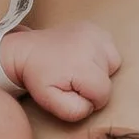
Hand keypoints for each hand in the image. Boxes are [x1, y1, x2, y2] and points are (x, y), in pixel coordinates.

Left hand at [1, 21, 120, 121]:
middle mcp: (93, 44)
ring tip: (77, 67)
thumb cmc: (37, 77)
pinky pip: (109, 48)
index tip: (73, 92)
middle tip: (72, 78)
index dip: (91, 100)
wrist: (25, 51)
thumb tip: (93, 105)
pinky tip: (82, 56)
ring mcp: (95, 32)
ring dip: (100, 70)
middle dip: (94, 84)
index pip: (104, 94)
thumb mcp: (49, 101)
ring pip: (113, 62)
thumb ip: (74, 111)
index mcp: (83, 64)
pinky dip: (101, 55)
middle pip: (110, 78)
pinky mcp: (95, 27)